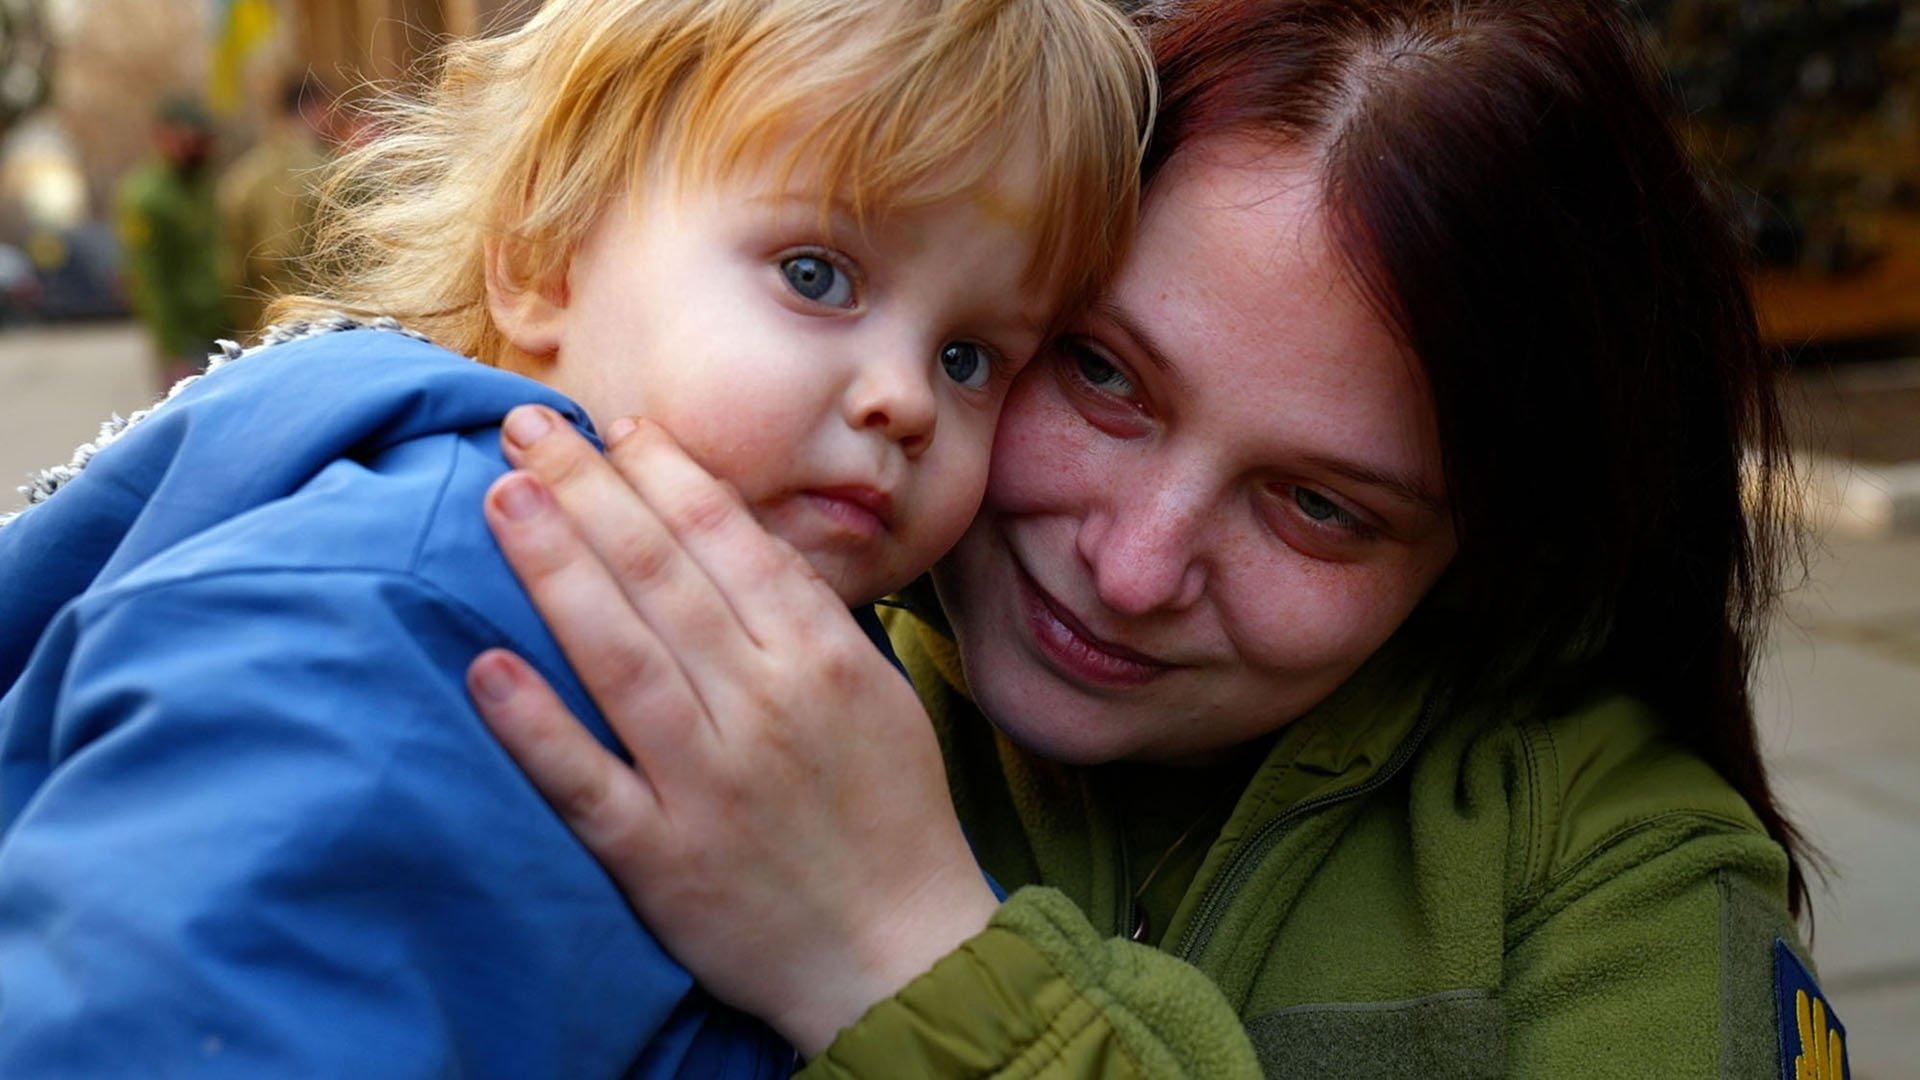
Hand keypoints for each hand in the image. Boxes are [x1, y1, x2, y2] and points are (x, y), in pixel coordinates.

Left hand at [465, 405, 999, 1054]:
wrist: (899, 952)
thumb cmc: (888, 812)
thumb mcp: (878, 693)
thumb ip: (809, 615)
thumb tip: (734, 533)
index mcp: (819, 658)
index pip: (729, 539)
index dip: (664, 473)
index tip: (614, 427)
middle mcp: (762, 706)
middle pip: (661, 576)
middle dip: (589, 489)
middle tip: (525, 425)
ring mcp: (707, 783)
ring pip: (619, 656)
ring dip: (556, 570)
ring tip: (502, 497)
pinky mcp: (660, 858)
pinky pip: (587, 783)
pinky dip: (537, 726)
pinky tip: (488, 666)